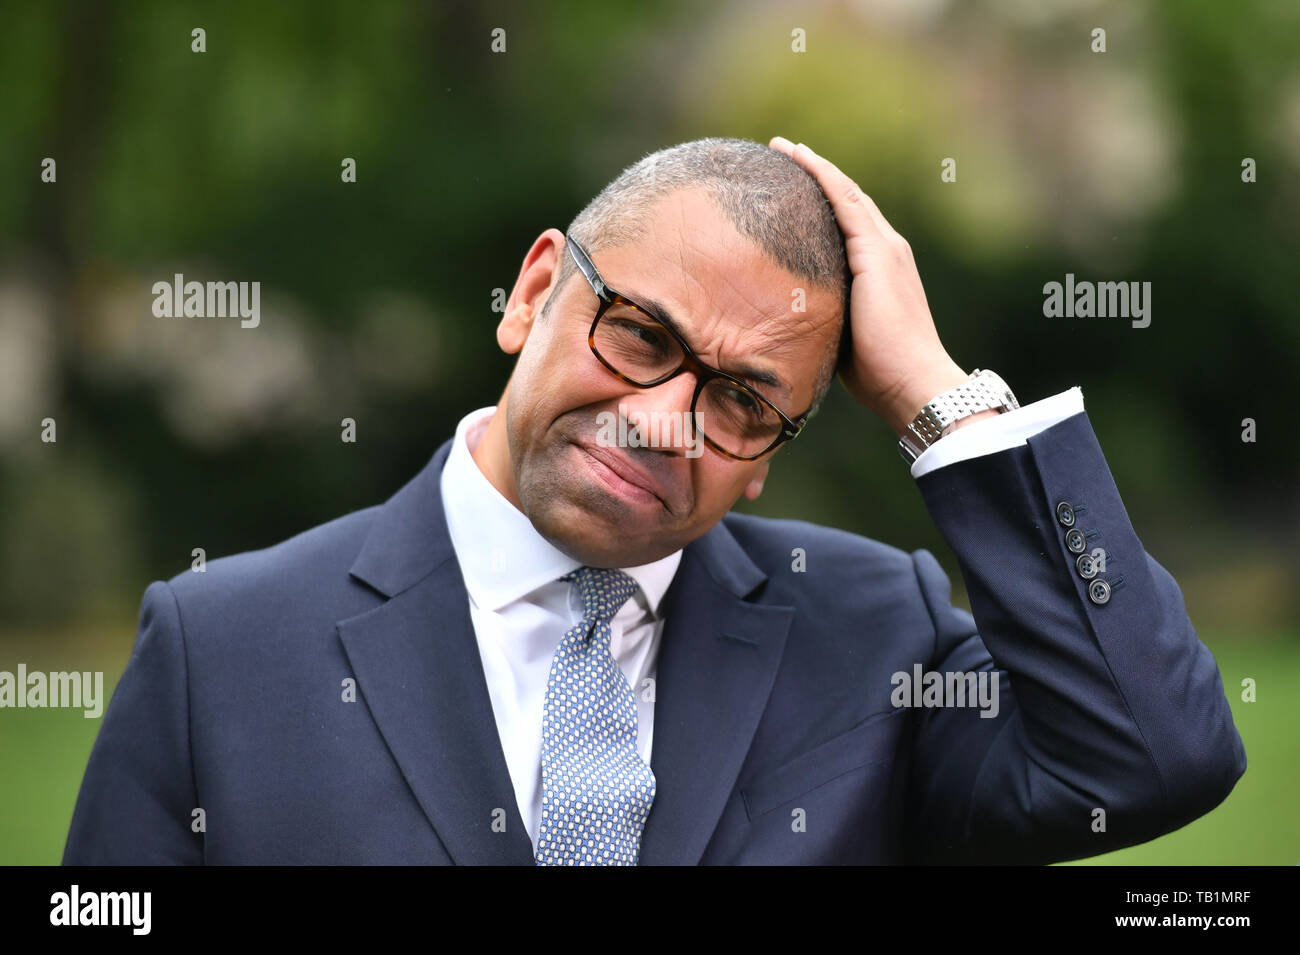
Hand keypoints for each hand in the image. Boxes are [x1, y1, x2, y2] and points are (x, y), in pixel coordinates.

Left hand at [769, 136, 970, 435]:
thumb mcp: (844, 333)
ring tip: (785, 149)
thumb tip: (789, 318)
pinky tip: (801, 160)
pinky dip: (822, 177)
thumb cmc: (880, 374)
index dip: (825, 200)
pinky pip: (843, 202)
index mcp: (883, 270)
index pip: (851, 224)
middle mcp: (888, 250)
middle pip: (848, 200)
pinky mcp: (875, 253)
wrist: (913, 383)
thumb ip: (825, 314)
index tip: (796, 184)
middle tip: (785, 154)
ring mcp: (884, 247)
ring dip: (815, 167)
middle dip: (817, 175)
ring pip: (845, 193)